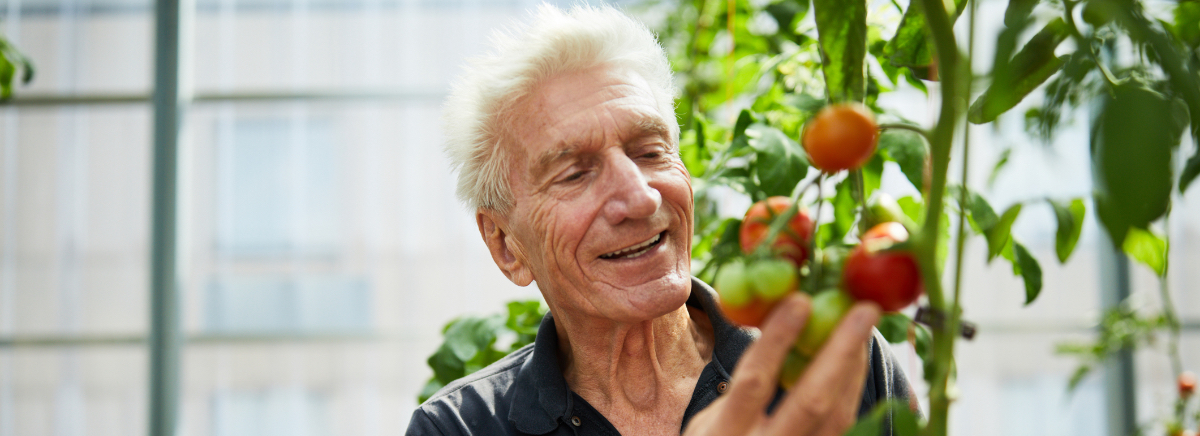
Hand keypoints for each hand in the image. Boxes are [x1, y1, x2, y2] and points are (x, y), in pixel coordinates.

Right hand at [686, 293, 881, 435]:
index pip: (755, 383)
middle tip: (864, 310)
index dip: (778, 340)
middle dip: (841, 350)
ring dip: (855, 368)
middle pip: (812, 401)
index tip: (800, 300)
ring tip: (864, 328)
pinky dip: (853, 392)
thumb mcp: (707, 423)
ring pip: (839, 418)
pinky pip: (845, 429)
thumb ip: (738, 389)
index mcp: (726, 435)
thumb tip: (772, 333)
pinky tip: (856, 365)